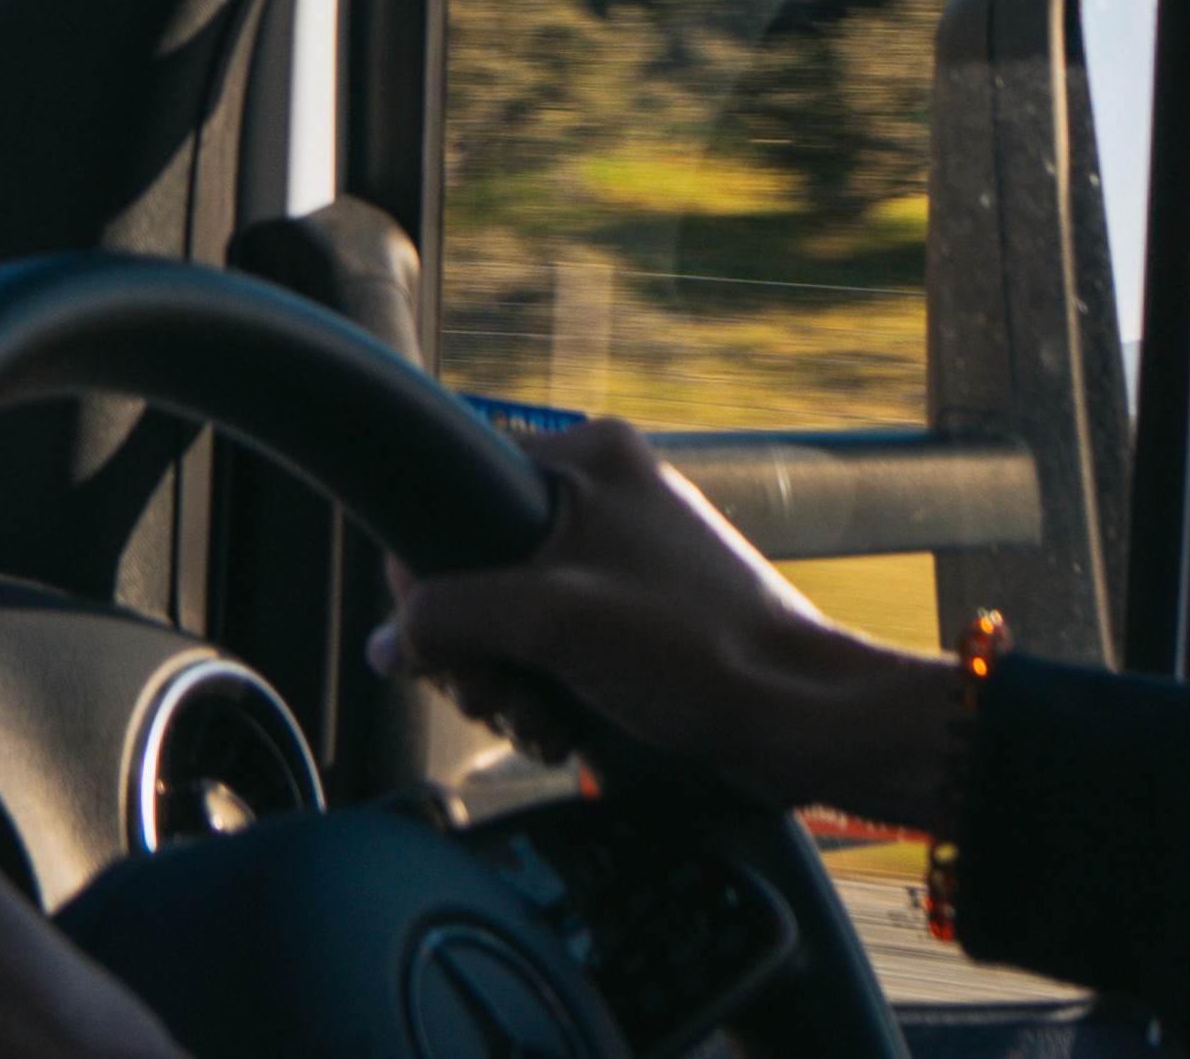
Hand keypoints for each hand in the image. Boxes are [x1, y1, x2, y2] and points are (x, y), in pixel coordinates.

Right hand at [369, 415, 967, 827]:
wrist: (798, 718)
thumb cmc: (700, 650)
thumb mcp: (550, 622)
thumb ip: (450, 619)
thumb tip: (390, 642)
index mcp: (589, 459)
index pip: (455, 492)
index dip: (428, 577)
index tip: (433, 638)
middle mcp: (605, 499)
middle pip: (478, 569)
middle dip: (475, 649)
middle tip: (492, 693)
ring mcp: (623, 562)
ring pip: (514, 619)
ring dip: (510, 683)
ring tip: (538, 720)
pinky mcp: (638, 621)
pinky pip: (556, 650)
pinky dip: (548, 694)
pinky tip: (563, 731)